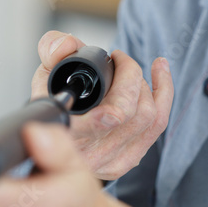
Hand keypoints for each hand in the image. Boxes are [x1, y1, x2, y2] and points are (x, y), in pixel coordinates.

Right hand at [31, 31, 172, 181]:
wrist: (52, 145)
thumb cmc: (50, 103)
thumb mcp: (43, 71)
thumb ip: (51, 49)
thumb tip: (67, 45)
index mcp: (66, 134)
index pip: (104, 119)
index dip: (119, 90)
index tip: (114, 59)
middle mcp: (89, 154)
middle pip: (129, 111)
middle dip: (130, 73)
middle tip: (119, 58)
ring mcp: (110, 161)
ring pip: (147, 117)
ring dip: (144, 84)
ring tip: (130, 71)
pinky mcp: (127, 161)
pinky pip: (157, 124)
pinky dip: (164, 93)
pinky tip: (160, 70)